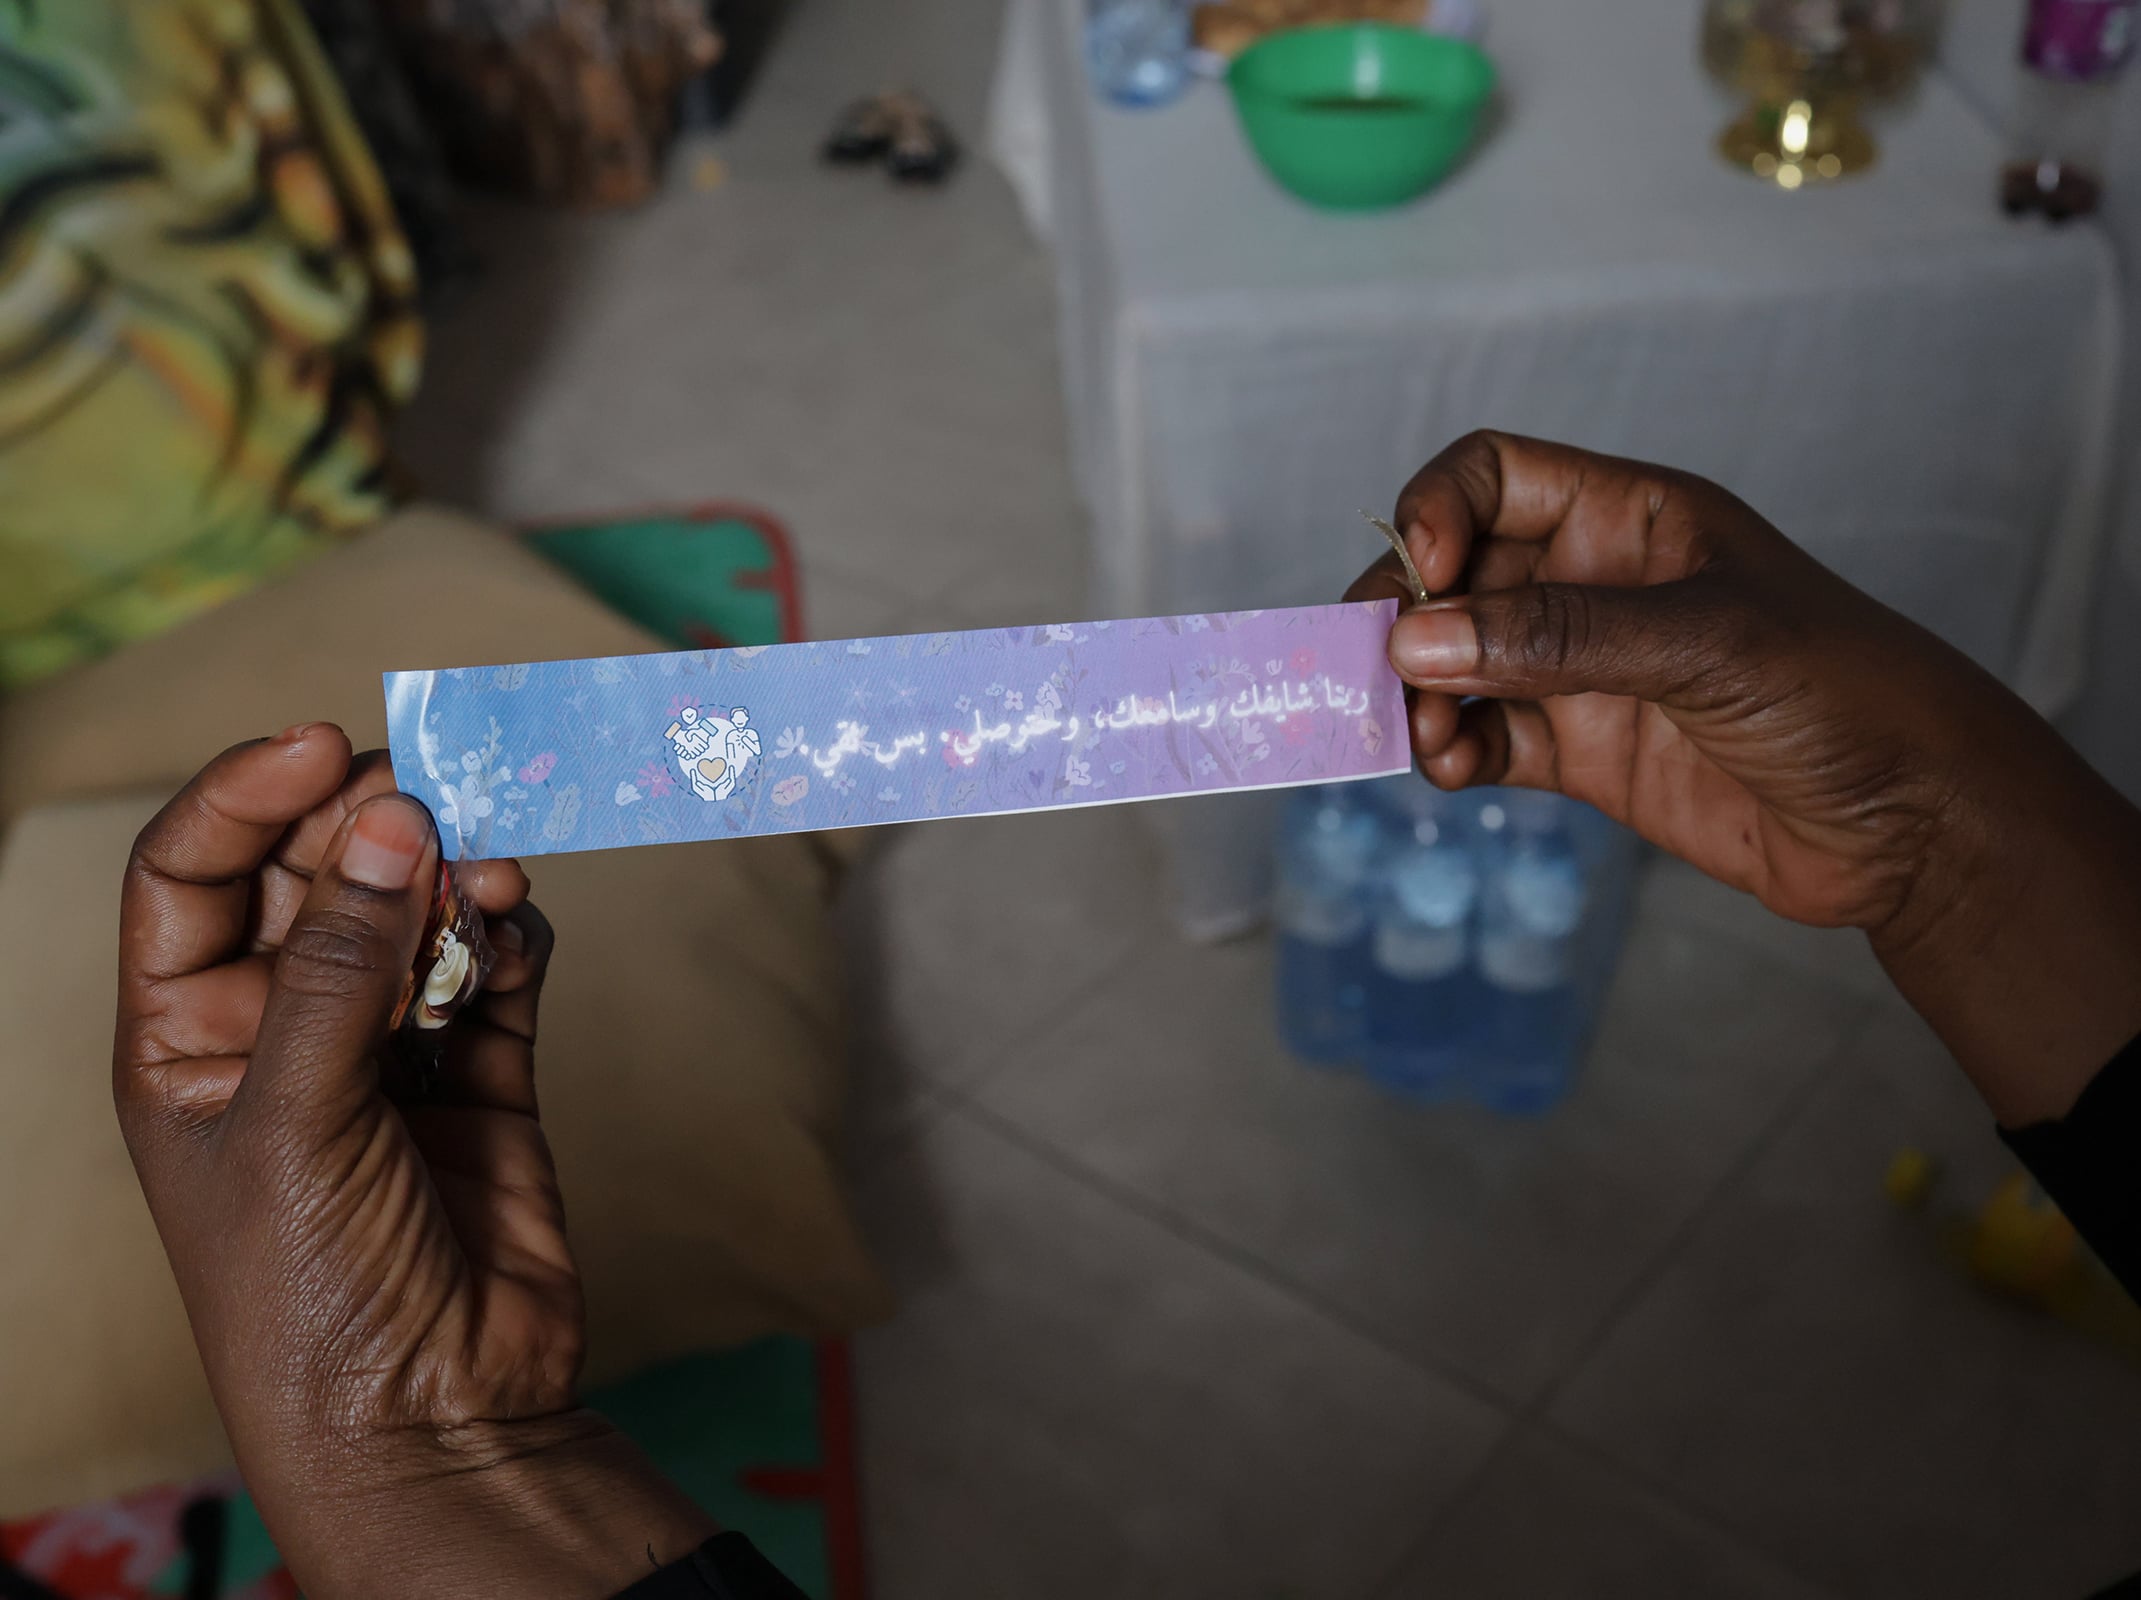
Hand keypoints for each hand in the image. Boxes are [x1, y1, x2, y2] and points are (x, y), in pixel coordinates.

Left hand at [115, 725, 712, 1599]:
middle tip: (434, 798)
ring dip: (456, 880)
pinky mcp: (484, 1075)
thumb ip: (341, 965)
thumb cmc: (311, 1292)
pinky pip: (498, 969)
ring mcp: (388, 1050)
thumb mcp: (294, 1118)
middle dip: (372, 829)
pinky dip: (514, 936)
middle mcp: (282, 1029)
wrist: (434, 1418)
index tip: (325, 744)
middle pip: (317, 877)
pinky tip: (520, 932)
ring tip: (493, 880)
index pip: (191, 875)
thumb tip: (392, 821)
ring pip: (417, 914)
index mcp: (186, 1038)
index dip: (245, 797)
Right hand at [1349, 432, 2140, 1122]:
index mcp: (1631, 518)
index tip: (1421, 578)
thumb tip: (1418, 642)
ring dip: (1416, 694)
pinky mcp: (1581, 754)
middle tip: (1376, 670)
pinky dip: (1450, 751)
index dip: (1438, 511)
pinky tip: (1455, 770)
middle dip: (1404, 617)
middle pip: (1453, 575)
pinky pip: (1483, 738)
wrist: (1917, 826)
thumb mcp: (1705, 643)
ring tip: (1423, 737)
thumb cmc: (1847, 693)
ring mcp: (1582, 673)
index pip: (1494, 476)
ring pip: (1455, 663)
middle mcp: (1593, 586)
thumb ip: (1558, 639)